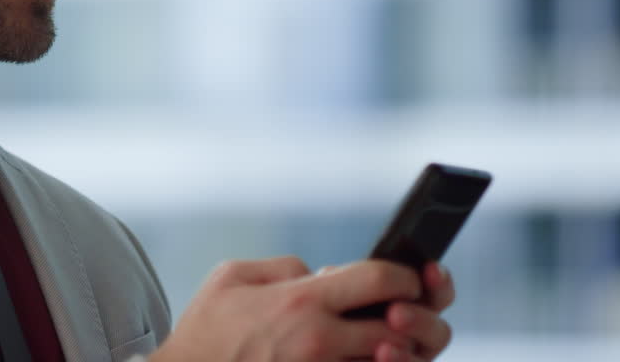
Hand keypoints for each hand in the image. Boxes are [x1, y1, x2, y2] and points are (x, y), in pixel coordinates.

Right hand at [149, 256, 455, 361]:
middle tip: (406, 313)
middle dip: (414, 317)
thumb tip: (321, 274)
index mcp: (302, 300)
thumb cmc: (205, 331)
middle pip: (399, 326)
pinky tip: (366, 356)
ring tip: (388, 342)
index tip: (407, 278)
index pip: (381, 279)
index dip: (406, 275)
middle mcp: (319, 340)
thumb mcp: (233, 276)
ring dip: (399, 351)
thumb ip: (284, 266)